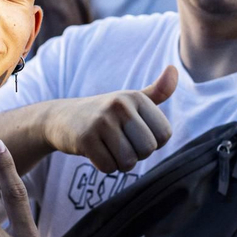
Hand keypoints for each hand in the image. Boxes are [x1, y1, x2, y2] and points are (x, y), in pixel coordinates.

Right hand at [43, 67, 176, 173]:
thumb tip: (174, 69)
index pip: (164, 134)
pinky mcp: (85, 139)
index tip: (137, 135)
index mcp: (136, 97)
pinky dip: (105, 166)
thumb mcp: (131, 100)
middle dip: (137, 155)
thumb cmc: (105, 113)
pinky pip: (108, 167)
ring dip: (120, 163)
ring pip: (128, 161)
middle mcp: (120, 106)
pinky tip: (96, 152)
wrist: (62, 118)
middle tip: (122, 144)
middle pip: (147, 149)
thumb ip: (157, 91)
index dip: (153, 143)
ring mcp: (101, 121)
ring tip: (109, 148)